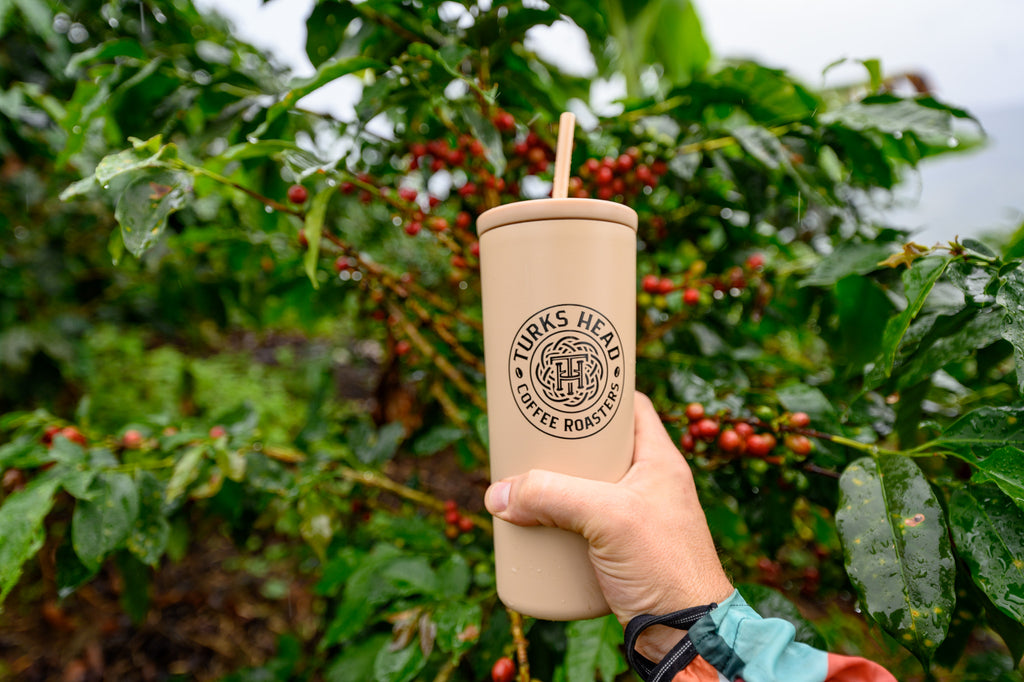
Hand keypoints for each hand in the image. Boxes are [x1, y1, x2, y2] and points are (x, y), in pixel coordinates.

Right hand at [484, 392, 733, 657]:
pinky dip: (558, 522)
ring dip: (555, 486)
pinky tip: (535, 525)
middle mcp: (650, 484)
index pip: (630, 407)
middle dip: (562, 446)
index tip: (562, 390)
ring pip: (588, 488)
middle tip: (528, 442)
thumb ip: (551, 496)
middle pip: (599, 449)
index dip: (598, 393)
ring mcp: (637, 519)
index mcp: (660, 460)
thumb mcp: (607, 517)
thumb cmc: (664, 565)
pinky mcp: (623, 552)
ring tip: (522, 483)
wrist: (687, 635)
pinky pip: (584, 525)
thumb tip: (497, 494)